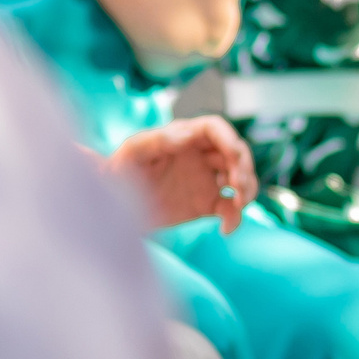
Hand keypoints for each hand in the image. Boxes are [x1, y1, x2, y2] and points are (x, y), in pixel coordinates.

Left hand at [105, 117, 257, 232]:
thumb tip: (187, 133)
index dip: (229, 139)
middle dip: (243, 169)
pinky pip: (231, 209)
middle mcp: (198, 156)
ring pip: (240, 179)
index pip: (214, 129)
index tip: (234, 156)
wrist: (112, 212)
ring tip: (237, 205)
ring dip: (247, 190)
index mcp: (182, 137)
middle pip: (235, 153)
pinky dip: (235, 218)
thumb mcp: (131, 154)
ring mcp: (205, 180)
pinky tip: (225, 229)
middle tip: (237, 188)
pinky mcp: (207, 204)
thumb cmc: (116, 175)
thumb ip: (156, 140)